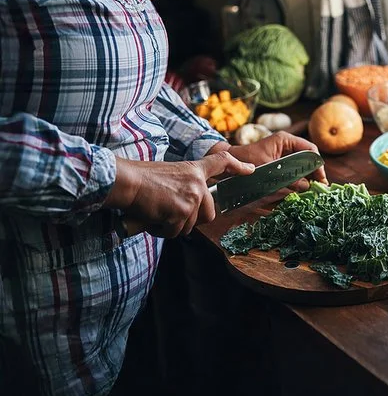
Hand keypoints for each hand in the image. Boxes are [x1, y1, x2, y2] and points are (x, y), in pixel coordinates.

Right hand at [105, 151, 254, 237]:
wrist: (128, 182)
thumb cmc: (141, 178)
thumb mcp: (170, 174)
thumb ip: (185, 186)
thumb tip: (190, 205)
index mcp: (194, 170)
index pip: (221, 162)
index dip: (237, 166)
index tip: (250, 170)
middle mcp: (198, 184)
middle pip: (208, 213)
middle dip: (190, 220)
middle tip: (169, 213)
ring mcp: (191, 198)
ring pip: (189, 226)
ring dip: (172, 226)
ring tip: (156, 212)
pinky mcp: (182, 213)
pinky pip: (174, 232)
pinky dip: (162, 230)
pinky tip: (152, 218)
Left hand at [208, 131, 327, 195]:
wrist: (230, 162)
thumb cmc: (246, 161)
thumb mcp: (269, 171)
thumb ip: (288, 178)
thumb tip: (306, 186)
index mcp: (285, 140)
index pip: (310, 150)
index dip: (317, 164)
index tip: (320, 179)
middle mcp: (287, 144)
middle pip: (308, 157)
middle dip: (314, 172)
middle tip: (319, 186)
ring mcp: (284, 152)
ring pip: (303, 164)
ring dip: (307, 176)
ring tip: (312, 188)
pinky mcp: (281, 161)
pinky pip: (295, 168)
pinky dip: (299, 177)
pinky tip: (301, 187)